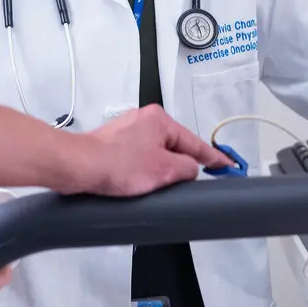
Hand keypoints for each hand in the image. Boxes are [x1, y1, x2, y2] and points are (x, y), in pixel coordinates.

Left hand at [74, 104, 233, 196]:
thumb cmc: (119, 165)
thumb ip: (187, 168)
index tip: (228, 166)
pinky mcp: (114, 143)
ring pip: (156, 152)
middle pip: (175, 146)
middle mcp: (144, 119)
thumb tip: (190, 169)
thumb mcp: (164, 170)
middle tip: (188, 185)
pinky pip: (139, 156)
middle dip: (181, 166)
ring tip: (157, 187)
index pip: (195, 142)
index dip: (214, 158)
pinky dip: (144, 169)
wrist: (79, 166)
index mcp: (160, 119)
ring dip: (160, 169)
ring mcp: (127, 130)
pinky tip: (141, 183)